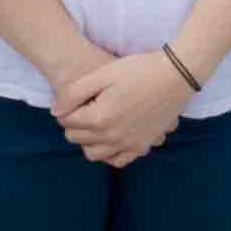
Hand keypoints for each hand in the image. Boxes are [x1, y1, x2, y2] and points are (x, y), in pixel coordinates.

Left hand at [55, 48, 192, 167]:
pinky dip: (109, 152)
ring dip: (89, 140)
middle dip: (74, 123)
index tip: (75, 98)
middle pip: (76, 138)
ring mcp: (128, 145)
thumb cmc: (138, 70)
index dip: (65, 108)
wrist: (175, 76)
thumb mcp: (102, 74)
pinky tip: (111, 136)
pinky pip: (118, 160)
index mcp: (99, 118)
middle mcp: (112, 137)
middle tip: (83, 107)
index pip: (66, 122)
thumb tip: (55, 112)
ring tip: (96, 121)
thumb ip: (73, 93)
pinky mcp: (142, 146)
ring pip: (94, 154)